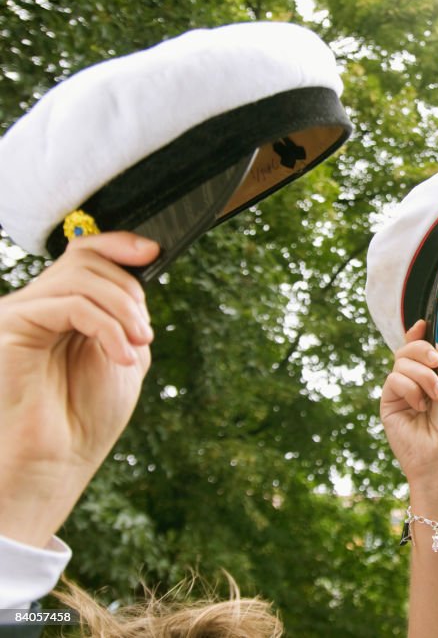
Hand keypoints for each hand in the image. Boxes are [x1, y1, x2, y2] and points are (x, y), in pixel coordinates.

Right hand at [0, 233, 158, 547]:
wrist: (55, 462)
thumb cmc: (85, 418)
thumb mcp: (123, 354)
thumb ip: (126, 314)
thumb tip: (137, 272)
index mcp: (64, 309)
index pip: (86, 254)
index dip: (121, 244)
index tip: (154, 253)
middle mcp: (37, 305)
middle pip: (88, 260)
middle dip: (130, 292)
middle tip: (144, 335)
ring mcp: (20, 313)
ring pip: (83, 278)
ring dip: (124, 311)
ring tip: (137, 346)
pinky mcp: (10, 325)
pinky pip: (71, 304)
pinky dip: (107, 325)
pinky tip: (121, 355)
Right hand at [380, 320, 437, 514]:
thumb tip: (430, 340)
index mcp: (435, 379)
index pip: (422, 351)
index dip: (419, 335)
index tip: (423, 324)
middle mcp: (416, 384)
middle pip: (410, 349)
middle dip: (424, 351)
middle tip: (436, 365)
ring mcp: (401, 394)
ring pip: (402, 361)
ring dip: (423, 376)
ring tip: (435, 398)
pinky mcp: (388, 404)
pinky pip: (394, 378)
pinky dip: (411, 388)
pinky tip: (420, 406)